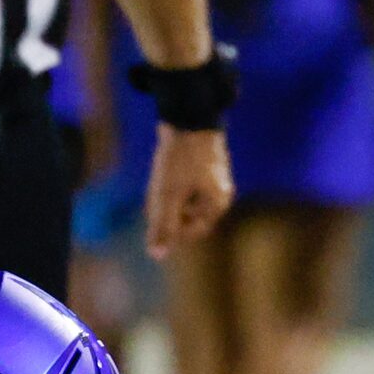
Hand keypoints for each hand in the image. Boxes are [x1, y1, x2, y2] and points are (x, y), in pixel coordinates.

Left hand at [142, 125, 232, 257]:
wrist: (189, 117)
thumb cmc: (181, 159)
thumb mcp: (167, 195)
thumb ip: (163, 226)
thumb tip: (157, 256)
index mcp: (217, 203)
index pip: (192, 231)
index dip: (170, 230)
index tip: (154, 215)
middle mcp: (220, 193)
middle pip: (187, 216)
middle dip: (168, 211)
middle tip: (156, 192)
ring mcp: (213, 180)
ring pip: (183, 200)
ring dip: (167, 197)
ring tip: (160, 179)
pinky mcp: (202, 168)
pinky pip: (184, 186)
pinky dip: (171, 184)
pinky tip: (162, 172)